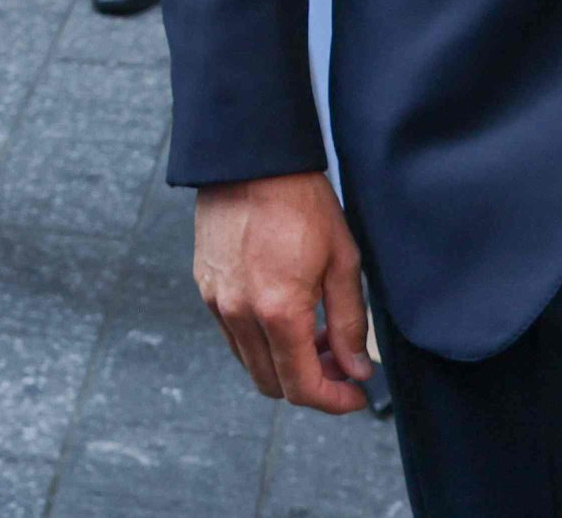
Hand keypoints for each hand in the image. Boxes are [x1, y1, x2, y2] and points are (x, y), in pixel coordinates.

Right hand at [193, 172, 373, 412]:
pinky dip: (261, 339)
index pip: (302, 387)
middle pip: (273, 384)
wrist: (250, 160)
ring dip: (285, 362)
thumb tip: (356, 369)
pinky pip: (233, 334)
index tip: (355, 396)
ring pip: (251, 362)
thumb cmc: (300, 202)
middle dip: (311, 384)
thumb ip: (349, 324)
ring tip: (315, 334)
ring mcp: (216, 300)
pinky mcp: (205, 285)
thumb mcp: (342, 262)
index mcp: (278, 311)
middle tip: (340, 365)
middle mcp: (239, 313)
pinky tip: (285, 313)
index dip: (334, 402)